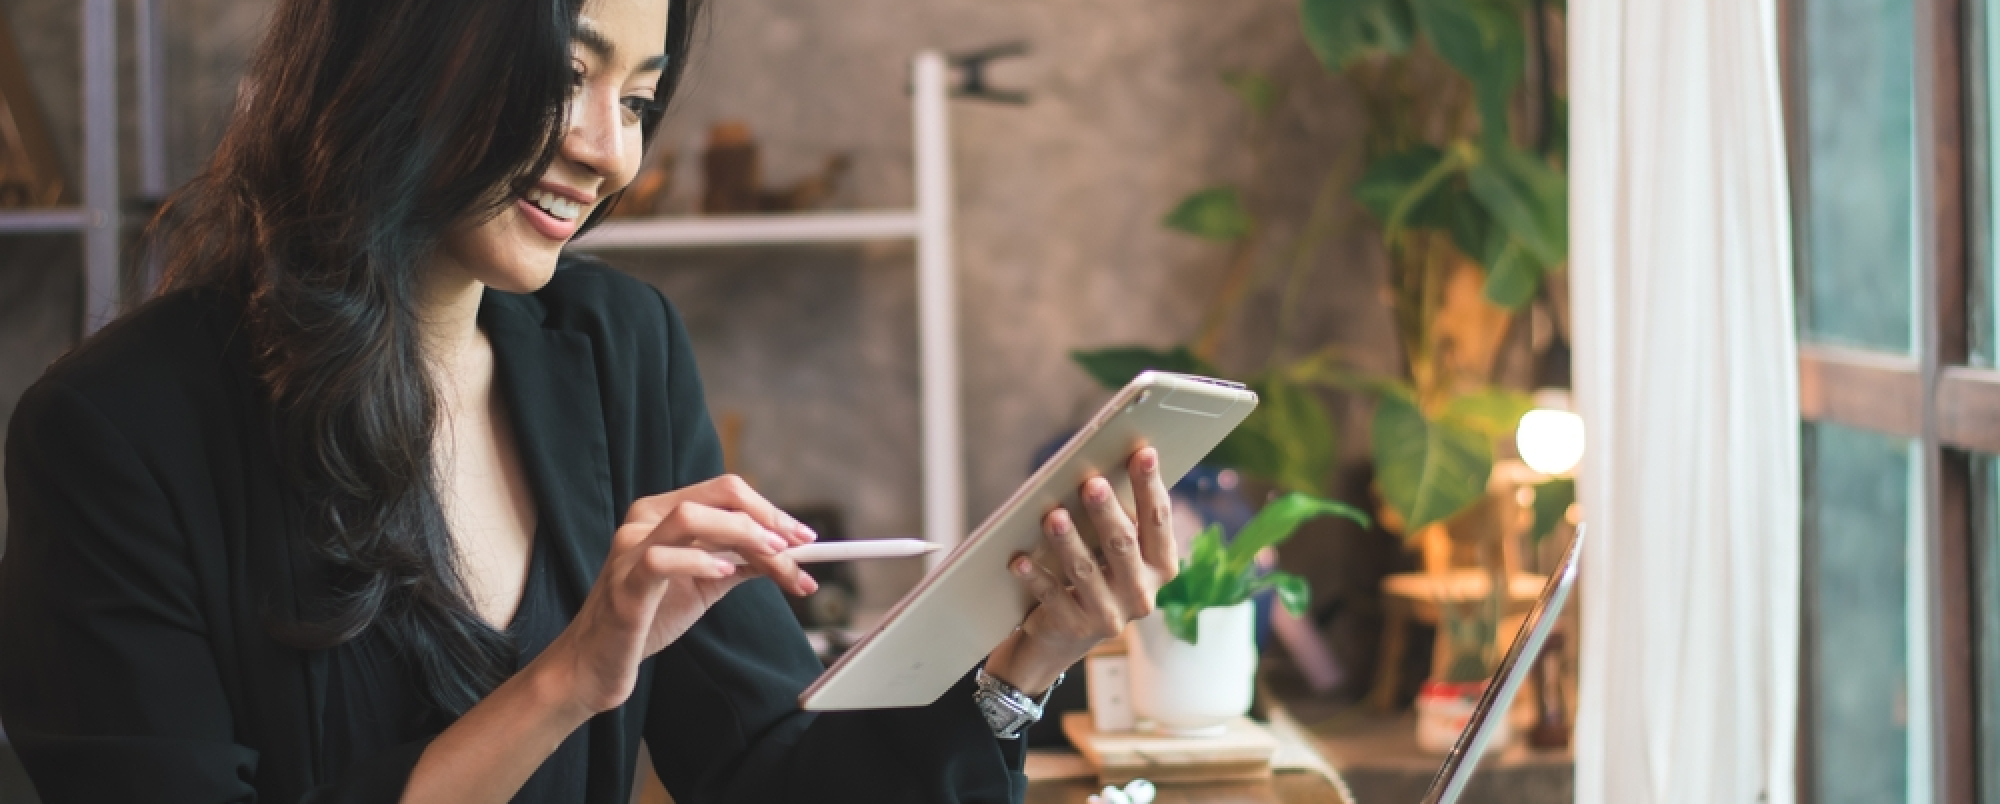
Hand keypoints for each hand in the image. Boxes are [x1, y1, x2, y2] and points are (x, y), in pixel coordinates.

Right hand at [536, 474, 818, 716]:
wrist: (598, 663)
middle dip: (768, 518)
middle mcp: (644, 520)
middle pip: (718, 494)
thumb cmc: (649, 617)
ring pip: (692, 517)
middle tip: (801, 546)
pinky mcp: (624, 586)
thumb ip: (742, 562)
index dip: (771, 510)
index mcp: (663, 512)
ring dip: (744, 534)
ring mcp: (630, 549)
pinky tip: (725, 573)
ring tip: (775, 557)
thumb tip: (792, 553)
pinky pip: (661, 560)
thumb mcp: (705, 583)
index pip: (727, 492)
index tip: (806, 537)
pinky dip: (700, 562)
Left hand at [983, 447, 1177, 694]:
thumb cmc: (1095, 576)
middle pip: (1124, 545)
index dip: (1150, 486)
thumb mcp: (1114, 553)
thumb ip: (1119, 519)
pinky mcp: (1074, 627)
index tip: (1143, 453)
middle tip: (1091, 483)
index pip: (1157, 521)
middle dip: (1106, 512)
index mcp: (1160, 567)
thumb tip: (1102, 465)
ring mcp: (1109, 615)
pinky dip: (1034, 577)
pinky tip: (1019, 561)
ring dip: (1068, 542)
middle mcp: (1141, 594)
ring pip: (1086, 571)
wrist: (1064, 637)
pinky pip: (1051, 597)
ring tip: (1053, 516)